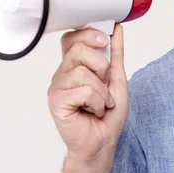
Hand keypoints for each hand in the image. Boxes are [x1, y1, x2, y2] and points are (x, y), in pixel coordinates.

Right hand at [48, 24, 128, 162]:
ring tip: (101, 103)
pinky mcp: (57, 101)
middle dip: (101, 66)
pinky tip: (94, 111)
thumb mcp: (116, 79)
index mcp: (74, 66)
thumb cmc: (107, 116)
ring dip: (102, 91)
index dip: (88, 35)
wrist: (102, 143)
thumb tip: (116, 29)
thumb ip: (115, 54)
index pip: (72, 38)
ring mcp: (57, 87)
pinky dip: (97, 102)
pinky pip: (82, 90)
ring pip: (82, 72)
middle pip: (78, 49)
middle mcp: (63, 74)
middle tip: (104, 84)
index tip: (104, 41)